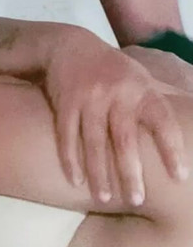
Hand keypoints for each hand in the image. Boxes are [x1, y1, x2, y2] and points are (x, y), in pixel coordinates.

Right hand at [44, 31, 187, 204]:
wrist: (70, 46)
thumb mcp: (142, 77)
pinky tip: (76, 181)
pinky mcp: (66, 102)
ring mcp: (89, 97)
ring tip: (104, 199)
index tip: (180, 177)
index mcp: (142, 90)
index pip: (163, 121)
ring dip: (99, 173)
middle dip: (130, 172)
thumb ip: (164, 96)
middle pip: (125, 138)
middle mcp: (117, 93)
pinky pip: (67, 135)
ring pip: (94, 142)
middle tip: (136, 200)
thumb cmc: (113, 70)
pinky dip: (70, 160)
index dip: (172, 149)